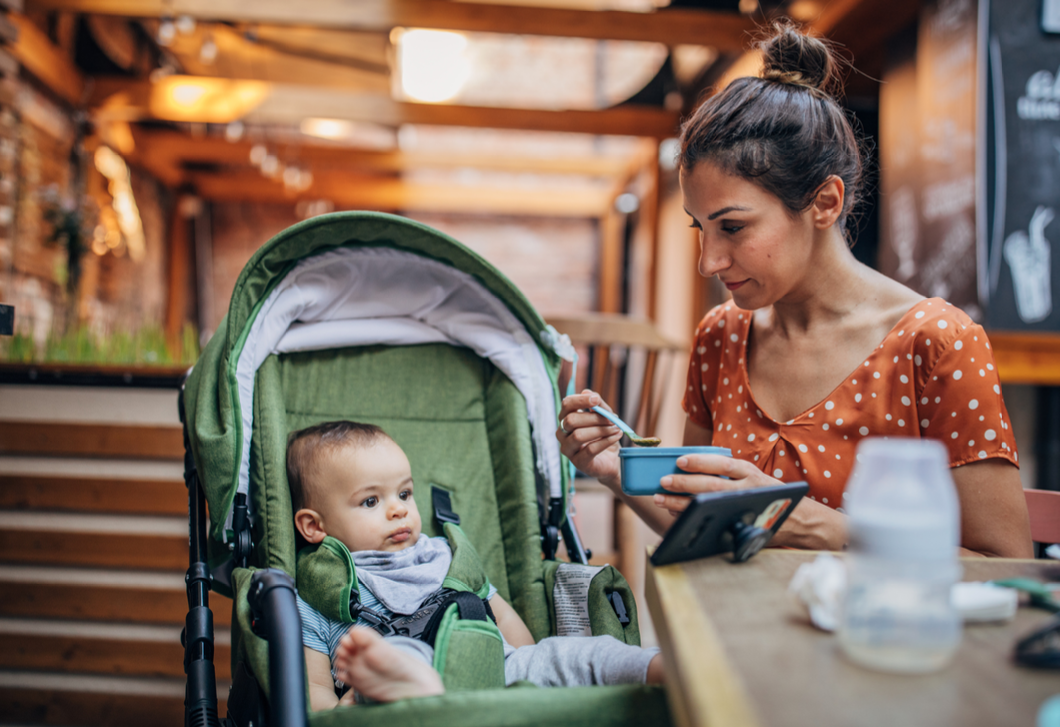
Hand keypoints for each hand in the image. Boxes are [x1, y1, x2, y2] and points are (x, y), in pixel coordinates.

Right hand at [556, 389, 623, 487]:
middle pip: (571, 420)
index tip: (596, 399)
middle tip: (612, 419)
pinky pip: (590, 449)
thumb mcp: (605, 418)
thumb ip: (598, 406)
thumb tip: (587, 391)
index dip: (580, 400)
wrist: (613, 459)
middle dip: (594, 418)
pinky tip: (616, 436)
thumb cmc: (605, 436)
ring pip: (578, 435)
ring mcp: (568, 449)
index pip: (566, 405)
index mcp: (566, 418)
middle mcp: (562, 433)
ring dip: (601, 430)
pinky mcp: (578, 463)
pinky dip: (606, 441)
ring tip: (616, 429)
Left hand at [653, 453, 781, 515]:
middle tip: (664, 481)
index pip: (723, 464)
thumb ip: (729, 474)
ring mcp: (745, 509)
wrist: (797, 520)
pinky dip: (693, 517)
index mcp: (749, 472)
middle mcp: (749, 488)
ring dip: (682, 502)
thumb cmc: (766, 495)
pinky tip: (676, 515)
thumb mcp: (753, 478)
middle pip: (712, 485)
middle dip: (685, 483)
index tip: (680, 461)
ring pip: (710, 503)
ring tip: (662, 499)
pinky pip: (713, 521)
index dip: (701, 462)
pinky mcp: (742, 526)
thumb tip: (688, 467)